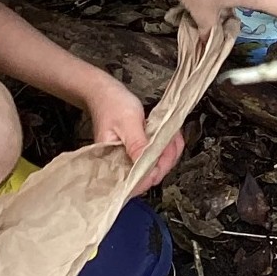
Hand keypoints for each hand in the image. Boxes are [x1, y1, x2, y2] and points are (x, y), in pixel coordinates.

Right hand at [82, 74, 184, 193]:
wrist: (106, 92)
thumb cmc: (112, 104)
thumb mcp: (128, 122)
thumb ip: (137, 146)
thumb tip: (147, 171)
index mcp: (112, 162)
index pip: (133, 183)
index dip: (151, 175)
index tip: (162, 160)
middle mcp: (121, 164)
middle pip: (148, 177)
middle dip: (164, 160)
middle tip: (170, 143)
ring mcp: (130, 158)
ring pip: (156, 167)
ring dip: (169, 152)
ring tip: (170, 137)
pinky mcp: (138, 152)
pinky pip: (157, 156)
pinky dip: (167, 146)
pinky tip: (168, 136)